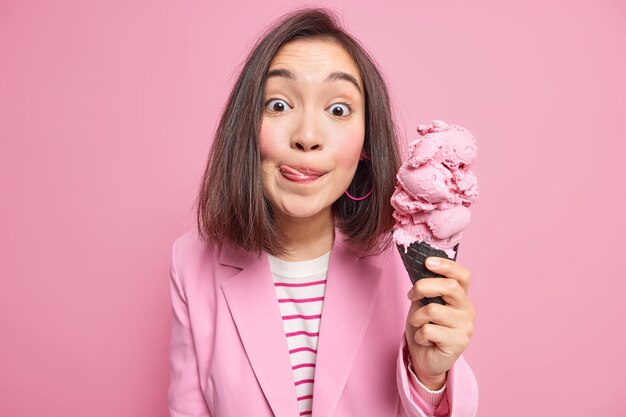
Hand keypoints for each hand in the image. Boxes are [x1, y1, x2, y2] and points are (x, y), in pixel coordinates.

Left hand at [405, 257, 475, 389]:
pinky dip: (419, 334)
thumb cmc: (425, 326)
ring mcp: (465, 327)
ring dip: (417, 317)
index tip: (427, 262)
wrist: (425, 358)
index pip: (463, 275)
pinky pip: (429, 330)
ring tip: (418, 325)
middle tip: (412, 295)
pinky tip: (425, 340)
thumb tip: (420, 268)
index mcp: (461, 296)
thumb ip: (427, 288)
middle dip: (423, 287)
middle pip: (449, 287)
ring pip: (433, 309)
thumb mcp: (423, 302)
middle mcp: (467, 309)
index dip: (446, 265)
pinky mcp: (458, 343)